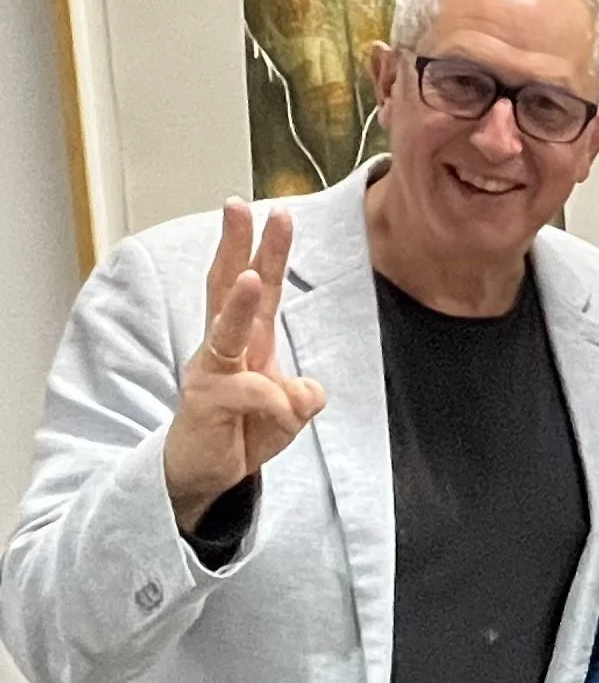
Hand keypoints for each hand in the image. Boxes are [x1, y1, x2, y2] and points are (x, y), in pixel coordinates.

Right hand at [163, 201, 325, 533]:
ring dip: (237, 305)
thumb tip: (310, 390)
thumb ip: (299, 397)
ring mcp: (209, 371)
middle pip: (226, 286)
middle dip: (235, 246)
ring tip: (247, 278)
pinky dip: (277, 408)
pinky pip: (252, 394)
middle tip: (237, 206)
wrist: (205, 475)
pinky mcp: (203, 400)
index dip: (269, 252)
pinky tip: (277, 421)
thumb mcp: (286, 415)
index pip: (259, 288)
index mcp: (247, 341)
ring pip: (226, 332)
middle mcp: (223, 348)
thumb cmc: (240, 432)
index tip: (280, 213)